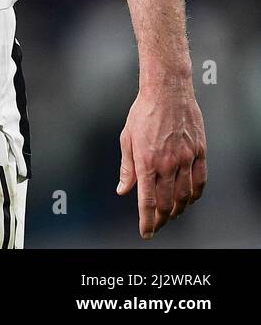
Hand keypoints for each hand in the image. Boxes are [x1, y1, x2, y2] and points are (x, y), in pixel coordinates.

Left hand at [116, 79, 205, 238]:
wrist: (167, 92)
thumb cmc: (143, 113)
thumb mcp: (126, 139)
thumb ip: (127, 168)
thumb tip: (123, 189)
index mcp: (146, 162)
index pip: (148, 201)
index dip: (147, 220)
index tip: (146, 232)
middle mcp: (167, 164)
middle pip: (168, 203)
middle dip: (162, 219)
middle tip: (157, 226)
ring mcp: (185, 159)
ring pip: (185, 196)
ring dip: (178, 210)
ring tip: (172, 216)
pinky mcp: (199, 153)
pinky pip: (200, 182)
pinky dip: (195, 195)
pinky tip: (189, 200)